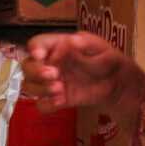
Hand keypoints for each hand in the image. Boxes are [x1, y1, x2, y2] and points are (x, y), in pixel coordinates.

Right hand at [21, 31, 142, 112]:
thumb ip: (85, 43)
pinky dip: (46, 104)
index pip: (37, 43)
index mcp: (57, 46)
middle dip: (35, 71)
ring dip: (40, 88)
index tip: (41, 55)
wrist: (117, 84)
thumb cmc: (107, 59)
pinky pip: (41, 104)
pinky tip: (60, 101)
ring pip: (29, 86)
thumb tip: (69, 41)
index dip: (35, 49)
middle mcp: (49, 63)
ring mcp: (51, 83)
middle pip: (27, 66)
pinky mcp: (57, 99)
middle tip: (53, 75)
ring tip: (59, 89)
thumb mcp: (100, 47)